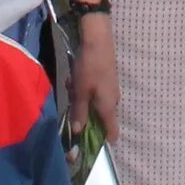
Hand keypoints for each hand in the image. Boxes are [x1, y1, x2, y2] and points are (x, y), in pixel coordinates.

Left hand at [66, 9, 120, 135]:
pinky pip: (93, 91)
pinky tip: (75, 76)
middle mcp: (112, 100)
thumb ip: (80, 112)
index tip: (87, 146)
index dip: (102, 142)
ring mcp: (110, 89)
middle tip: (71, 100)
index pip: (112, 132)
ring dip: (80, 97)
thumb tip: (78, 132)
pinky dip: (83, 87)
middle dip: (82, 113)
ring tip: (71, 84)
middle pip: (98, 118)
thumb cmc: (89, 67)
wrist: (97, 38)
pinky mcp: (106, 79)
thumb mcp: (80, 91)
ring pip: (93, 102)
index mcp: (108, 107)